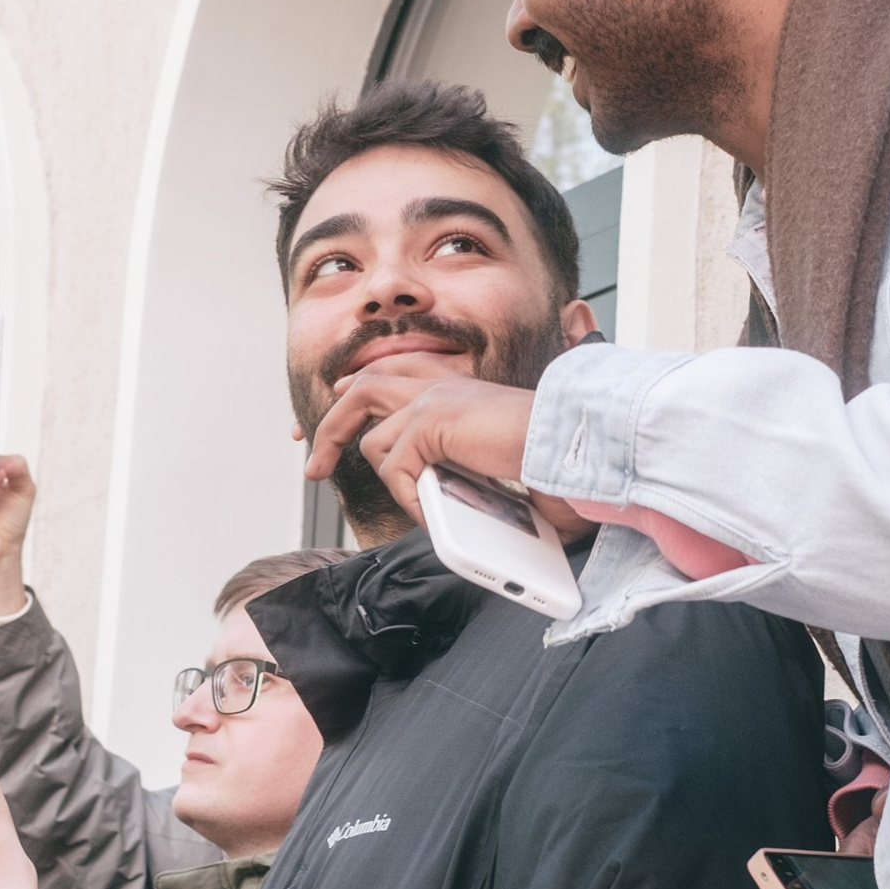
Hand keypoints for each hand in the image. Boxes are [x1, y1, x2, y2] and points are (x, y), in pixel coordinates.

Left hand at [300, 363, 577, 534]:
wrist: (575, 448)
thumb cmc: (553, 462)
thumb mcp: (493, 465)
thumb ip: (462, 476)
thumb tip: (444, 511)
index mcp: (457, 388)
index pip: (392, 377)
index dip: (355, 394)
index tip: (334, 422)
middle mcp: (442, 384)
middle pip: (362, 388)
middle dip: (330, 426)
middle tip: (313, 466)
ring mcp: (434, 398)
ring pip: (373, 438)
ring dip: (378, 476)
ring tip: (382, 498)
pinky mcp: (432, 421)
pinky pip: (397, 469)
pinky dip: (409, 498)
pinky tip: (433, 511)